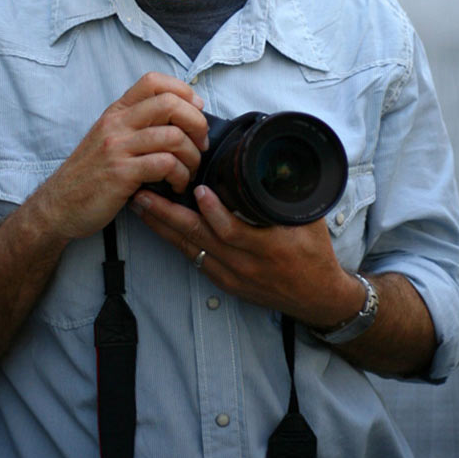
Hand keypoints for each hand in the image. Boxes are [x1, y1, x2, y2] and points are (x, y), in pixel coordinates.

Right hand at [35, 72, 208, 243]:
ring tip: (188, 171)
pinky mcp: (121, 174)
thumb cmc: (90, 174)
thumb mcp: (109, 138)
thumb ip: (136, 124)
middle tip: (201, 143)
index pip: (153, 81)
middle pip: (169, 103)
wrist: (59, 205)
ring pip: (173, 136)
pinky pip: (165, 165)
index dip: (183, 90)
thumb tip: (180, 116)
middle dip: (196, 122)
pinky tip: (176, 185)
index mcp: (116, 112)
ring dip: (192, 156)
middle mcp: (116, 124)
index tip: (196, 110)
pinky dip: (180, 176)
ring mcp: (118, 148)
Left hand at [131, 184, 362, 327]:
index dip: (214, 211)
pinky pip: (194, 259)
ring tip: (140, 205)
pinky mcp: (225, 283)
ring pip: (190, 248)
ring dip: (163, 226)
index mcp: (269, 247)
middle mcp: (245, 264)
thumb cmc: (315, 255)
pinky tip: (159, 226)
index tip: (198, 189)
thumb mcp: (311, 221)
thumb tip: (278, 158)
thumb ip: (291, 194)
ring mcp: (232, 276)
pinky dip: (174, 240)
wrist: (318, 299)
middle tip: (143, 194)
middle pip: (199, 238)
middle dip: (167, 215)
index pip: (234, 231)